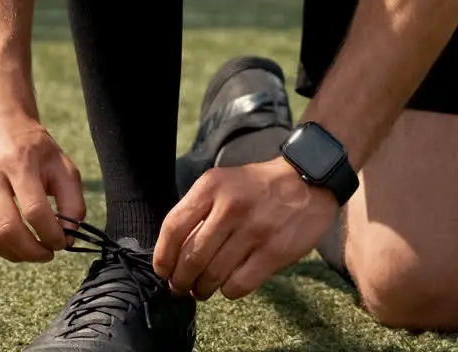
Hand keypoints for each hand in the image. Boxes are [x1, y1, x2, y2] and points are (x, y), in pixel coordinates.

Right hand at [0, 108, 85, 262]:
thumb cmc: (34, 148)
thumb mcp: (62, 166)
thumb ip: (73, 202)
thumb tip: (67, 238)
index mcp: (17, 161)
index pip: (34, 211)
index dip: (52, 235)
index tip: (63, 242)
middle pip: (8, 228)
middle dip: (32, 251)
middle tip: (47, 254)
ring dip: (15, 254)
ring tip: (31, 252)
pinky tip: (13, 241)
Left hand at [153, 157, 341, 300]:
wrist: (307, 180)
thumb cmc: (255, 187)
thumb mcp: (220, 183)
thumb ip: (198, 210)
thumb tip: (173, 251)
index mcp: (210, 188)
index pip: (173, 227)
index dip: (162, 255)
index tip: (162, 270)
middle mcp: (230, 208)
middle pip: (192, 256)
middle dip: (181, 279)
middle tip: (179, 287)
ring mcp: (254, 230)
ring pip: (214, 274)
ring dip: (202, 289)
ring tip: (200, 291)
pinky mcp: (276, 251)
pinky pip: (240, 283)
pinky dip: (228, 291)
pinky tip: (227, 287)